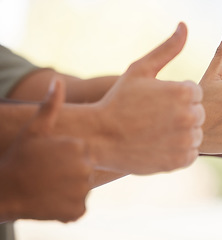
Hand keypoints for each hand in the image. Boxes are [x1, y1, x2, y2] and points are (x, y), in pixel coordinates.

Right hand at [0, 80, 91, 222]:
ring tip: (49, 188)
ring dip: (69, 191)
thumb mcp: (34, 130)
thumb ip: (50, 106)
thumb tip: (58, 80)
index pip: (84, 153)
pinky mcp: (77, 211)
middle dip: (70, 174)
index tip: (51, 161)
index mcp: (79, 147)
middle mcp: (85, 168)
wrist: (3, 191)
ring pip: (82, 190)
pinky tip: (51, 201)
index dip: (67, 158)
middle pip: (85, 171)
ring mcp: (81, 191)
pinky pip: (78, 208)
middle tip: (49, 175)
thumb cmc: (19, 157)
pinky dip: (67, 208)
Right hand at [94, 22, 204, 173]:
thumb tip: (184, 26)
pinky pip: (191, 153)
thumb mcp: (140, 70)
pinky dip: (179, 151)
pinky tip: (159, 145)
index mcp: (184, 91)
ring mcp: (186, 140)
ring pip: (196, 134)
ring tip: (157, 132)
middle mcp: (190, 115)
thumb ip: (167, 49)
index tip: (157, 103)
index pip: (194, 93)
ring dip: (181, 134)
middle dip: (181, 115)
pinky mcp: (181, 161)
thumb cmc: (119, 101)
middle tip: (156, 119)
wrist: (100, 137)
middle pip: (197, 114)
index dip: (176, 97)